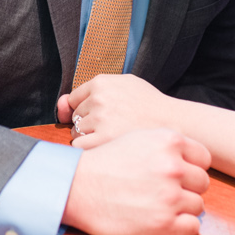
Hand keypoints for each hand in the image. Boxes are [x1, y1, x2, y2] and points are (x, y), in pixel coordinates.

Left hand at [59, 74, 175, 146]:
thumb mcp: (124, 85)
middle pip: (75, 117)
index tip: (103, 117)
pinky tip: (107, 149)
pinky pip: (80, 148)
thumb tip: (60, 105)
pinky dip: (89, 151)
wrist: (174, 123)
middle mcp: (98, 99)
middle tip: (112, 129)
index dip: (86, 111)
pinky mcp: (103, 140)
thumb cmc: (149, 106)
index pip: (74, 99)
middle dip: (87, 125)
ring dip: (89, 139)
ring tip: (113, 138)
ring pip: (76, 134)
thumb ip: (91, 91)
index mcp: (101, 83)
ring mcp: (100, 120)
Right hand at [60, 128, 211, 234]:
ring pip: (198, 205)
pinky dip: (181, 227)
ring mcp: (170, 196)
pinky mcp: (163, 223)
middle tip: (165, 192)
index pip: (204, 158)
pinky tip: (163, 221)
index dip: (192, 167)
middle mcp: (173, 167)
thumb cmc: (103, 162)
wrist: (76, 187)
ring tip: (159, 206)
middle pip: (202, 182)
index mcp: (169, 141)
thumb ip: (166, 145)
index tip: (179, 174)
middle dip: (188, 188)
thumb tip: (188, 159)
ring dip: (183, 208)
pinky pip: (192, 227)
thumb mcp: (136, 139)